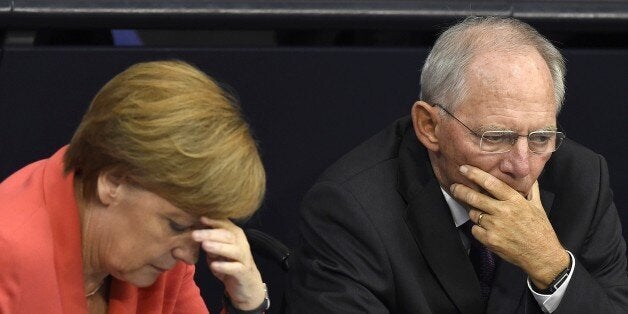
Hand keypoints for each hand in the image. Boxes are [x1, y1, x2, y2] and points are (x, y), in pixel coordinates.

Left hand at [191, 217, 264, 309]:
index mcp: (236, 236)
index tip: (200, 219)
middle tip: (194, 234)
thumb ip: (210, 242)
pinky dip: (224, 266)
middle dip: (211, 234)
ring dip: (218, 247)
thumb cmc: (230, 263)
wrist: (247, 284)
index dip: (214, 221)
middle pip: (228, 236)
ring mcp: (244, 258)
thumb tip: (195, 232)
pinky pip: (235, 268)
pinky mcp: (244, 273)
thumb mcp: (218, 251)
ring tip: (204, 246)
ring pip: (233, 250)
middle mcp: (241, 244)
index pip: (226, 225)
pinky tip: (213, 265)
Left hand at [450, 165, 569, 288]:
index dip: (474, 174)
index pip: (490, 183)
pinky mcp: (489, 239)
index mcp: (514, 200)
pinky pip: (474, 229)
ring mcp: (495, 226)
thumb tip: (529, 175)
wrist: (541, 255)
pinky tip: (486, 228)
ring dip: (474, 212)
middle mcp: (503, 211)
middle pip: (475, 197)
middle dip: (461, 190)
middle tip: (454, 187)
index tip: (463, 169)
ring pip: (473, 213)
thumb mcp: (538, 206)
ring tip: (480, 212)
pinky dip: (477, 228)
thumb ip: (531, 190)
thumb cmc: (540, 230)